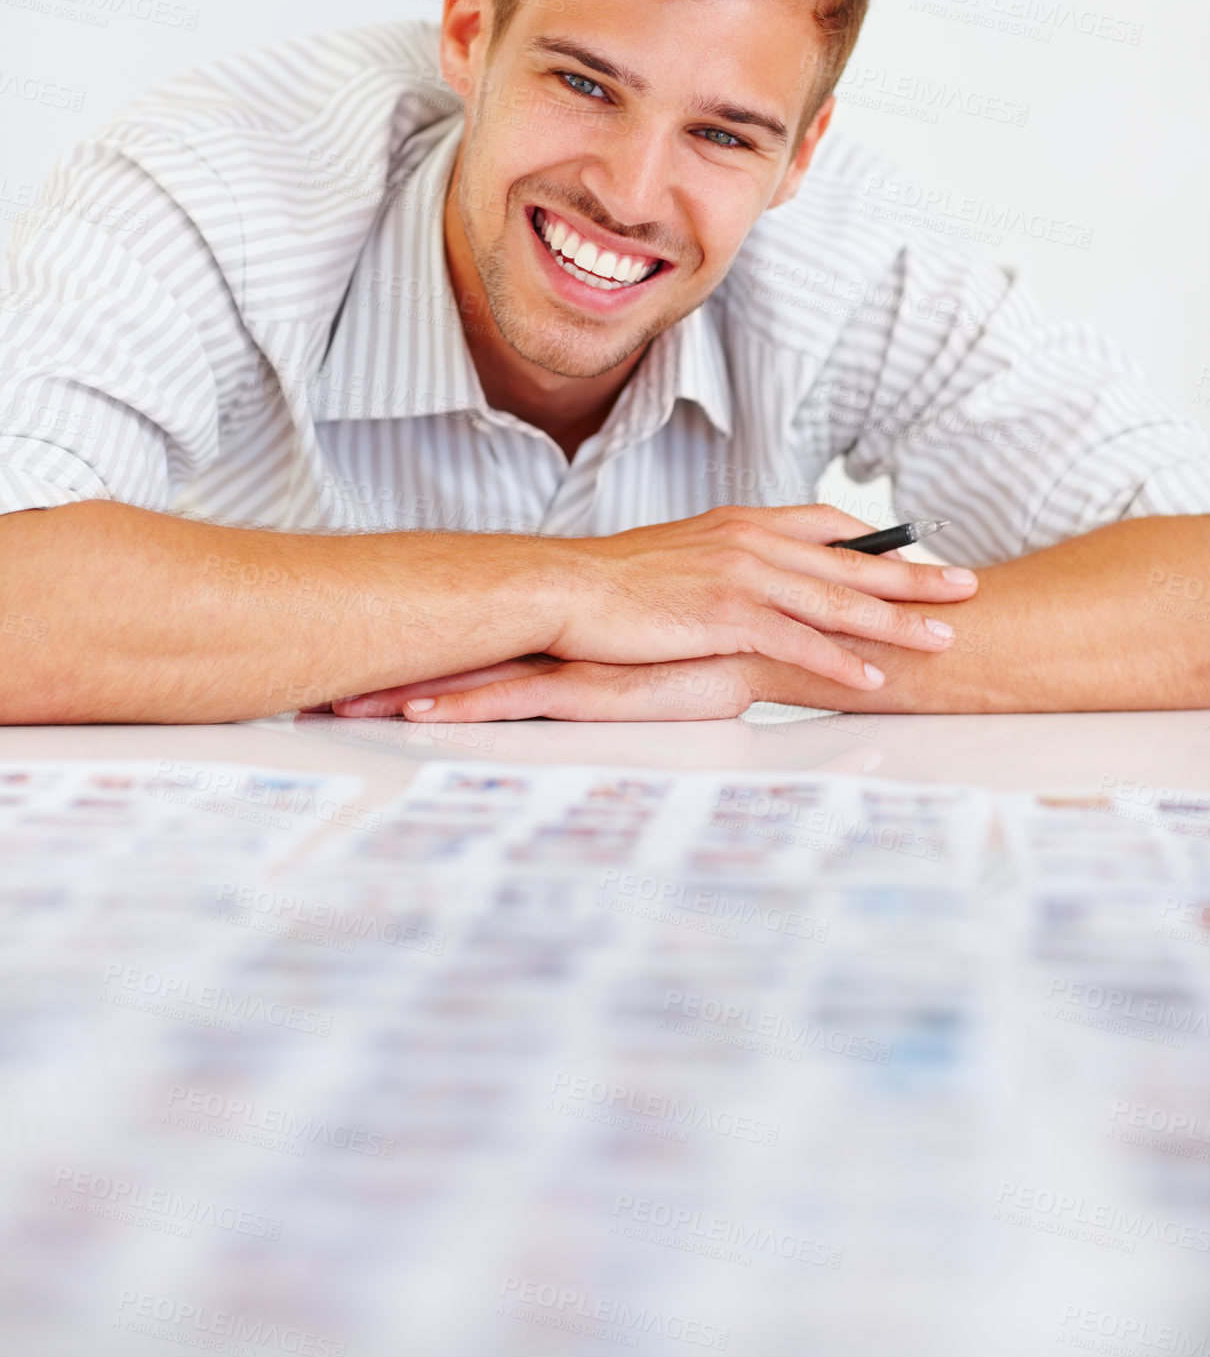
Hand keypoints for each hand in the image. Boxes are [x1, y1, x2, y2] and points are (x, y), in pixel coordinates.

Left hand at [324, 654, 758, 722]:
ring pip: (470, 678)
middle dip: (383, 670)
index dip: (413, 651)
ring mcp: (571, 665)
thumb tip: (588, 672)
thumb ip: (622, 662)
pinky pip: (518, 700)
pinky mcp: (597, 686)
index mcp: (563, 642)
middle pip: (453, 656)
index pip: (476, 645)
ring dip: (404, 691)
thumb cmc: (724, 650)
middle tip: (311, 693)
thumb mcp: (660, 663)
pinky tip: (422, 714)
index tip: (350, 665)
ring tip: (340, 709)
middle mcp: (554, 648)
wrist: (779, 642)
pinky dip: (466, 707)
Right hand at [538, 503, 975, 693]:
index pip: (825, 524)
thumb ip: (725, 558)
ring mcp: (742, 578)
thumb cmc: (615, 581)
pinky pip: (798, 643)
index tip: (912, 554)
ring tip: (942, 639)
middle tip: (965, 586)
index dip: (874, 544)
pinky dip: (840, 661)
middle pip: (850, 562)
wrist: (568, 588)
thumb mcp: (680, 553)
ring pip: (837, 603)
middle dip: (913, 577)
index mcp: (742, 523)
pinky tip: (872, 678)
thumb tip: (749, 579)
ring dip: (895, 623)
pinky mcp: (726, 617)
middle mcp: (751, 543)